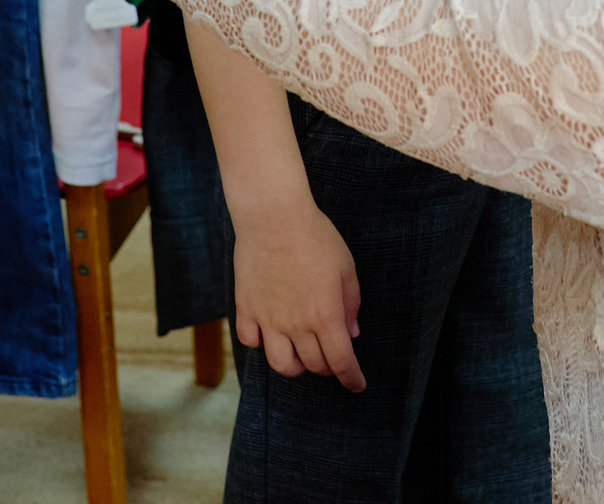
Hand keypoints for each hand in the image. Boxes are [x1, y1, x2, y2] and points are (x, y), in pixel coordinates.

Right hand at [233, 198, 365, 391]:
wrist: (274, 217)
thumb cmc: (316, 237)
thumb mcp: (346, 268)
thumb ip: (350, 305)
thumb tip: (351, 333)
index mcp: (326, 315)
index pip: (341, 361)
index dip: (352, 378)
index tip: (357, 385)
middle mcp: (297, 324)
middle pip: (313, 365)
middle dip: (327, 368)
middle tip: (332, 359)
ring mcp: (268, 319)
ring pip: (280, 364)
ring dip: (295, 367)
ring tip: (301, 355)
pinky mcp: (246, 307)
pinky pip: (251, 341)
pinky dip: (261, 343)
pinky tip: (270, 334)